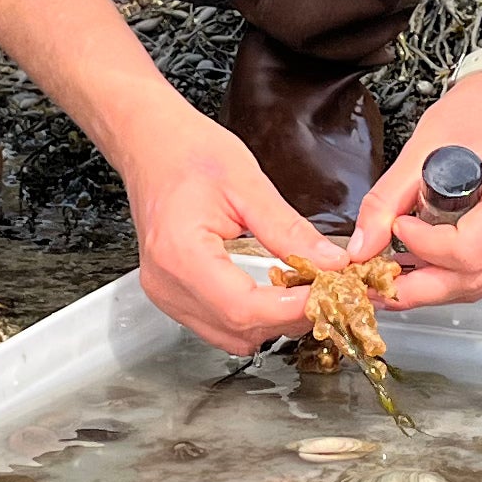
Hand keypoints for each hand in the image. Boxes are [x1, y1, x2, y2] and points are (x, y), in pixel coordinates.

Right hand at [117, 105, 333, 353]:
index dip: (291, 308)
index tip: (329, 294)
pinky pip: (218, 325)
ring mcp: (166, 294)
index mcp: (181, 253)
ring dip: (272, 322)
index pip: (243, 307)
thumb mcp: (247, 184)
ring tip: (303, 289)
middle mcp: (167, 283)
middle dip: (289, 316)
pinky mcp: (172, 295)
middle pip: (239, 328)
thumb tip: (330, 263)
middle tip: (327, 289)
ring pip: (231, 337)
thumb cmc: (187, 153)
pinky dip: (252, 316)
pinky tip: (273, 291)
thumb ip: (289, 231)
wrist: (151, 145)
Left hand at [346, 67, 481, 306]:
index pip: (468, 251)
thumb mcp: (423, 147)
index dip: (424, 248)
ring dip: (434, 285)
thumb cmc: (478, 111)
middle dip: (419, 286)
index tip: (398, 226)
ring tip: (393, 274)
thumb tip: (361, 248)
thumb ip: (386, 201)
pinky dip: (454, 275)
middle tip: (376, 283)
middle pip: (475, 279)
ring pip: (481, 284)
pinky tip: (422, 265)